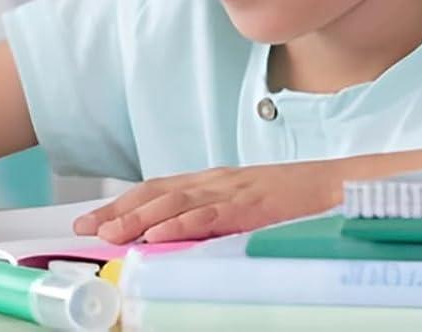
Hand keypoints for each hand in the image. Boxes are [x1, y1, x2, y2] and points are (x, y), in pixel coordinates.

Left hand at [75, 159, 344, 243]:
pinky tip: (160, 234)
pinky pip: (211, 215)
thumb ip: (212, 216)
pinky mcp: (251, 206)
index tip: (91, 220)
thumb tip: (176, 239)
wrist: (335, 186)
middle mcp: (214, 181)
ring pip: (175, 202)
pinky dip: (182, 223)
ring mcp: (232, 191)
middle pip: (156, 193)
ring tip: (112, 231)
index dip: (121, 203)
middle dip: (117, 210)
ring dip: (139, 218)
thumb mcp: (244, 206)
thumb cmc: (292, 200)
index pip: (156, 189)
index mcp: (211, 182)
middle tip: (86, 228)